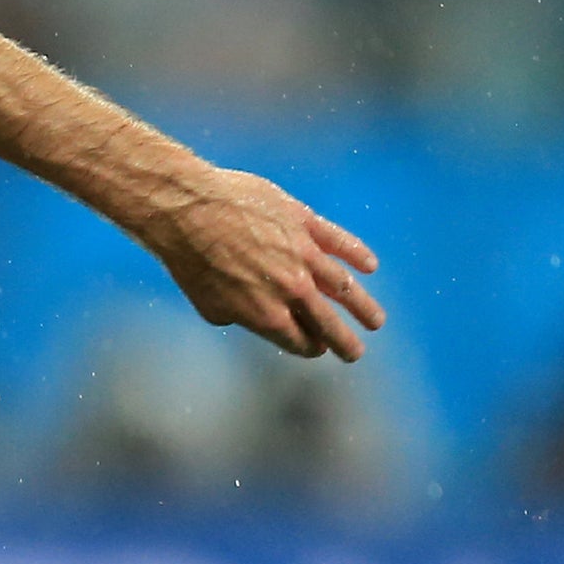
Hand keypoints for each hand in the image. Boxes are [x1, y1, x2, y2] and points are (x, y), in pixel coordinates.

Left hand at [148, 169, 383, 361]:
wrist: (188, 210)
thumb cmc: (189, 260)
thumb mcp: (208, 304)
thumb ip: (236, 317)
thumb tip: (247, 318)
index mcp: (266, 316)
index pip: (299, 340)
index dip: (310, 348)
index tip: (318, 350)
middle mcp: (291, 290)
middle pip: (327, 322)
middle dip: (345, 341)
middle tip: (356, 353)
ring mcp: (302, 255)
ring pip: (343, 286)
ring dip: (362, 306)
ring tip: (376, 321)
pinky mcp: (304, 222)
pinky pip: (339, 242)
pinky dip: (357, 254)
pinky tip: (370, 266)